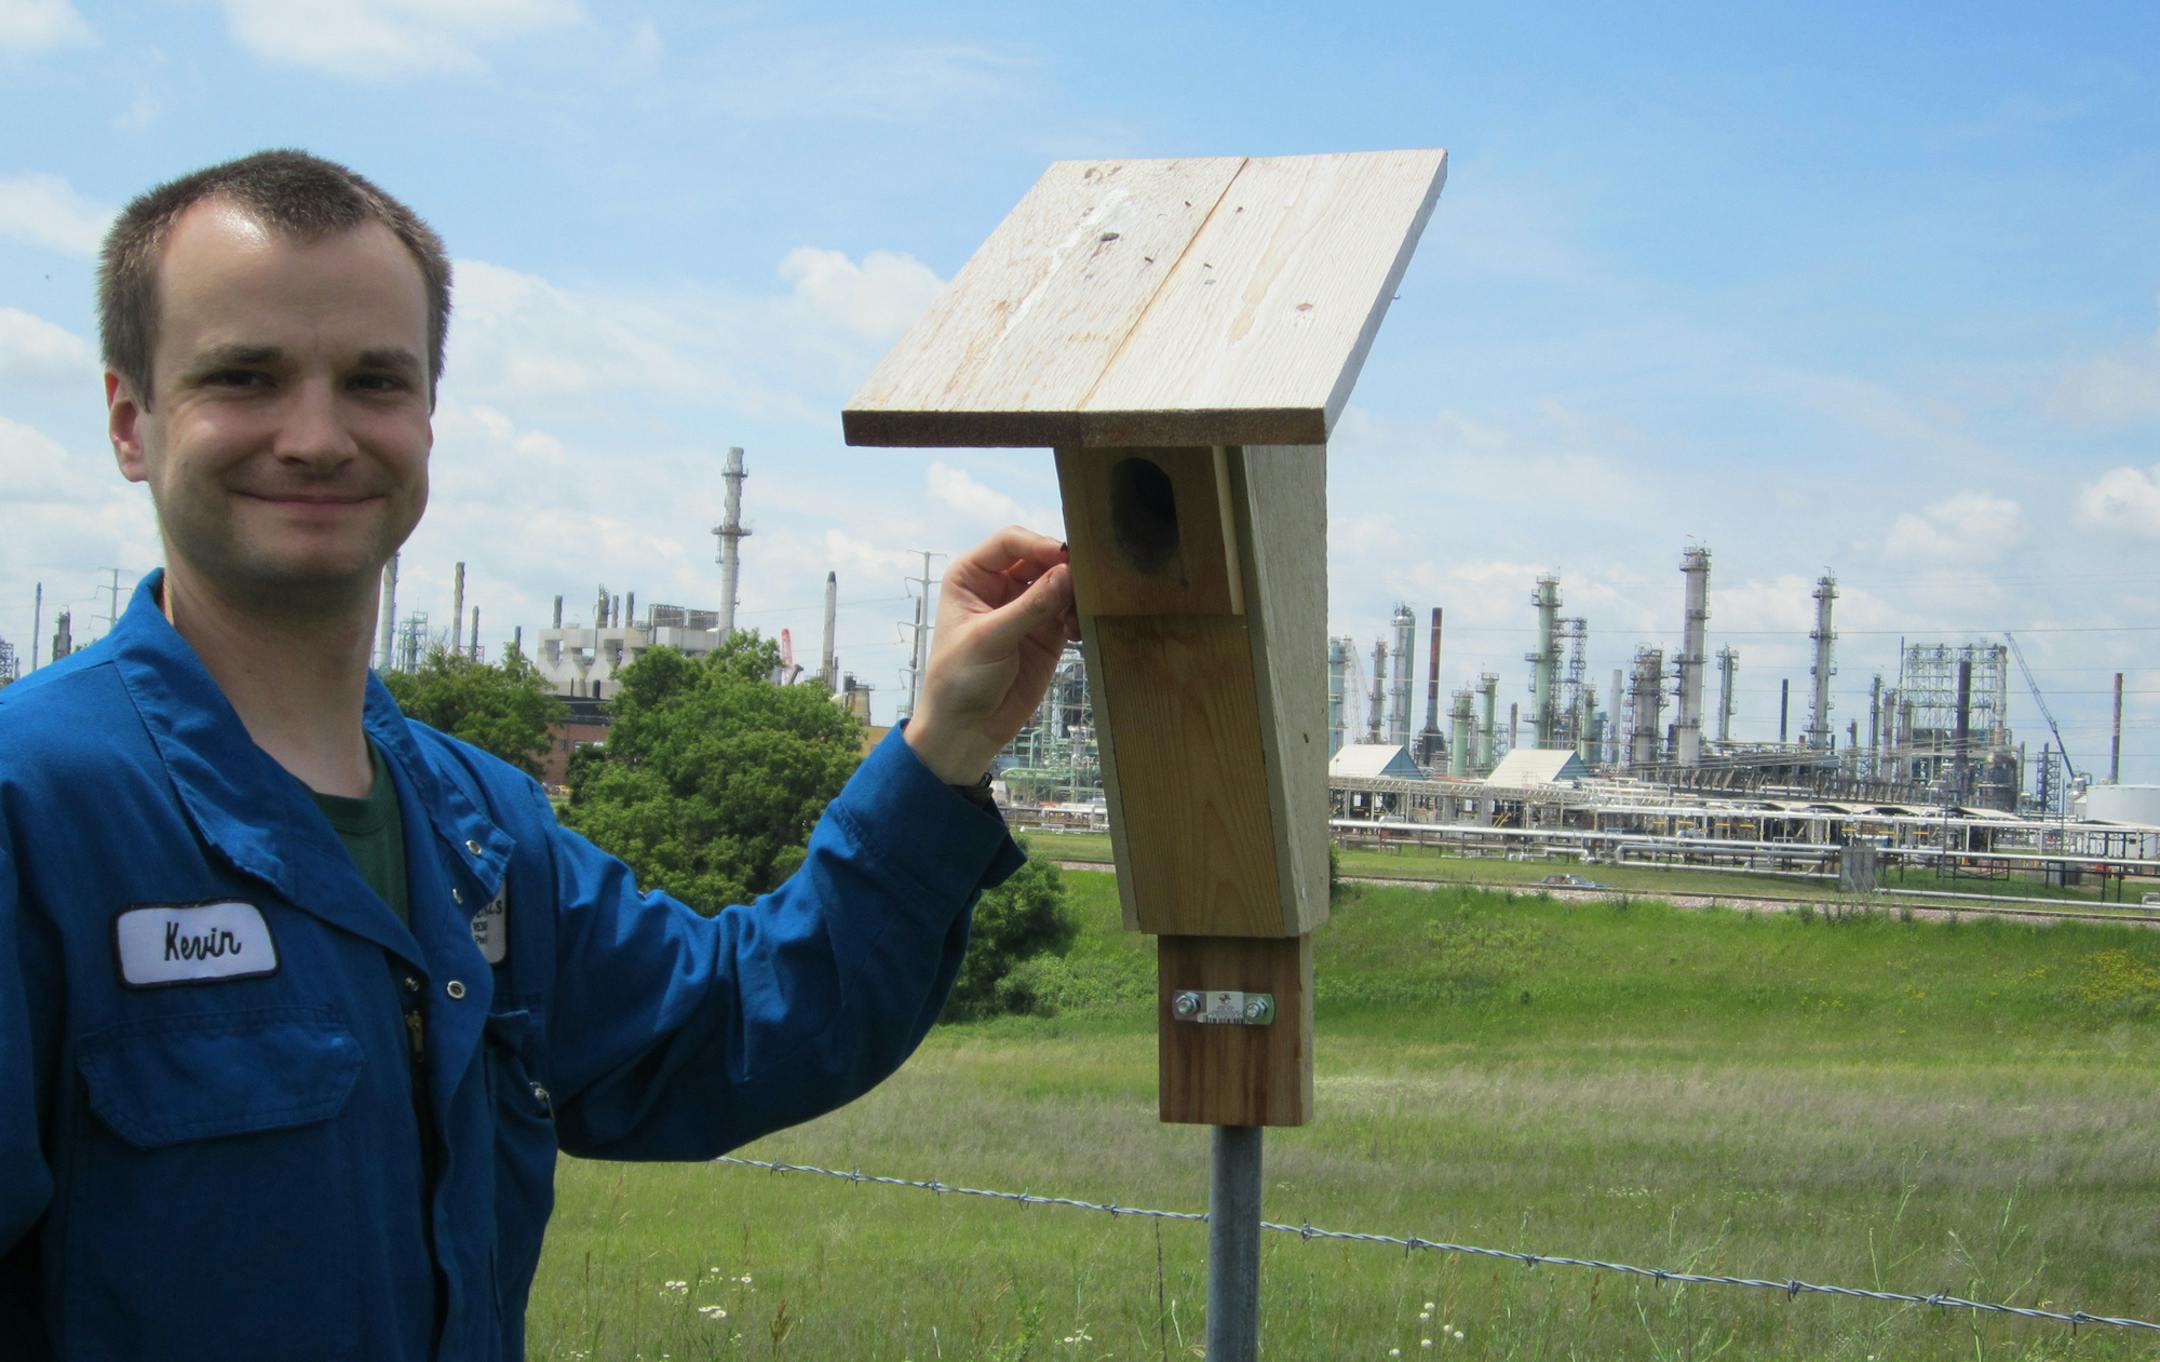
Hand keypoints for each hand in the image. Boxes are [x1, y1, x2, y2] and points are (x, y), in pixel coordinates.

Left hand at [904, 527, 1078, 783]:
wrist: (966, 729)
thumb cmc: (959, 679)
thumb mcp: (990, 639)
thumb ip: (1031, 606)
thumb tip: (1068, 573)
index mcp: (972, 575)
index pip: (1010, 543)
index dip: (1038, 545)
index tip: (1064, 558)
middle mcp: (1000, 585)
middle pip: (1040, 558)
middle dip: (1062, 568)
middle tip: (1086, 582)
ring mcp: (1026, 609)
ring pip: (1060, 584)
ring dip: (1074, 593)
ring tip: (1079, 614)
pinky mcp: (1046, 633)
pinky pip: (1070, 612)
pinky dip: (1079, 616)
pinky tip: (1079, 632)